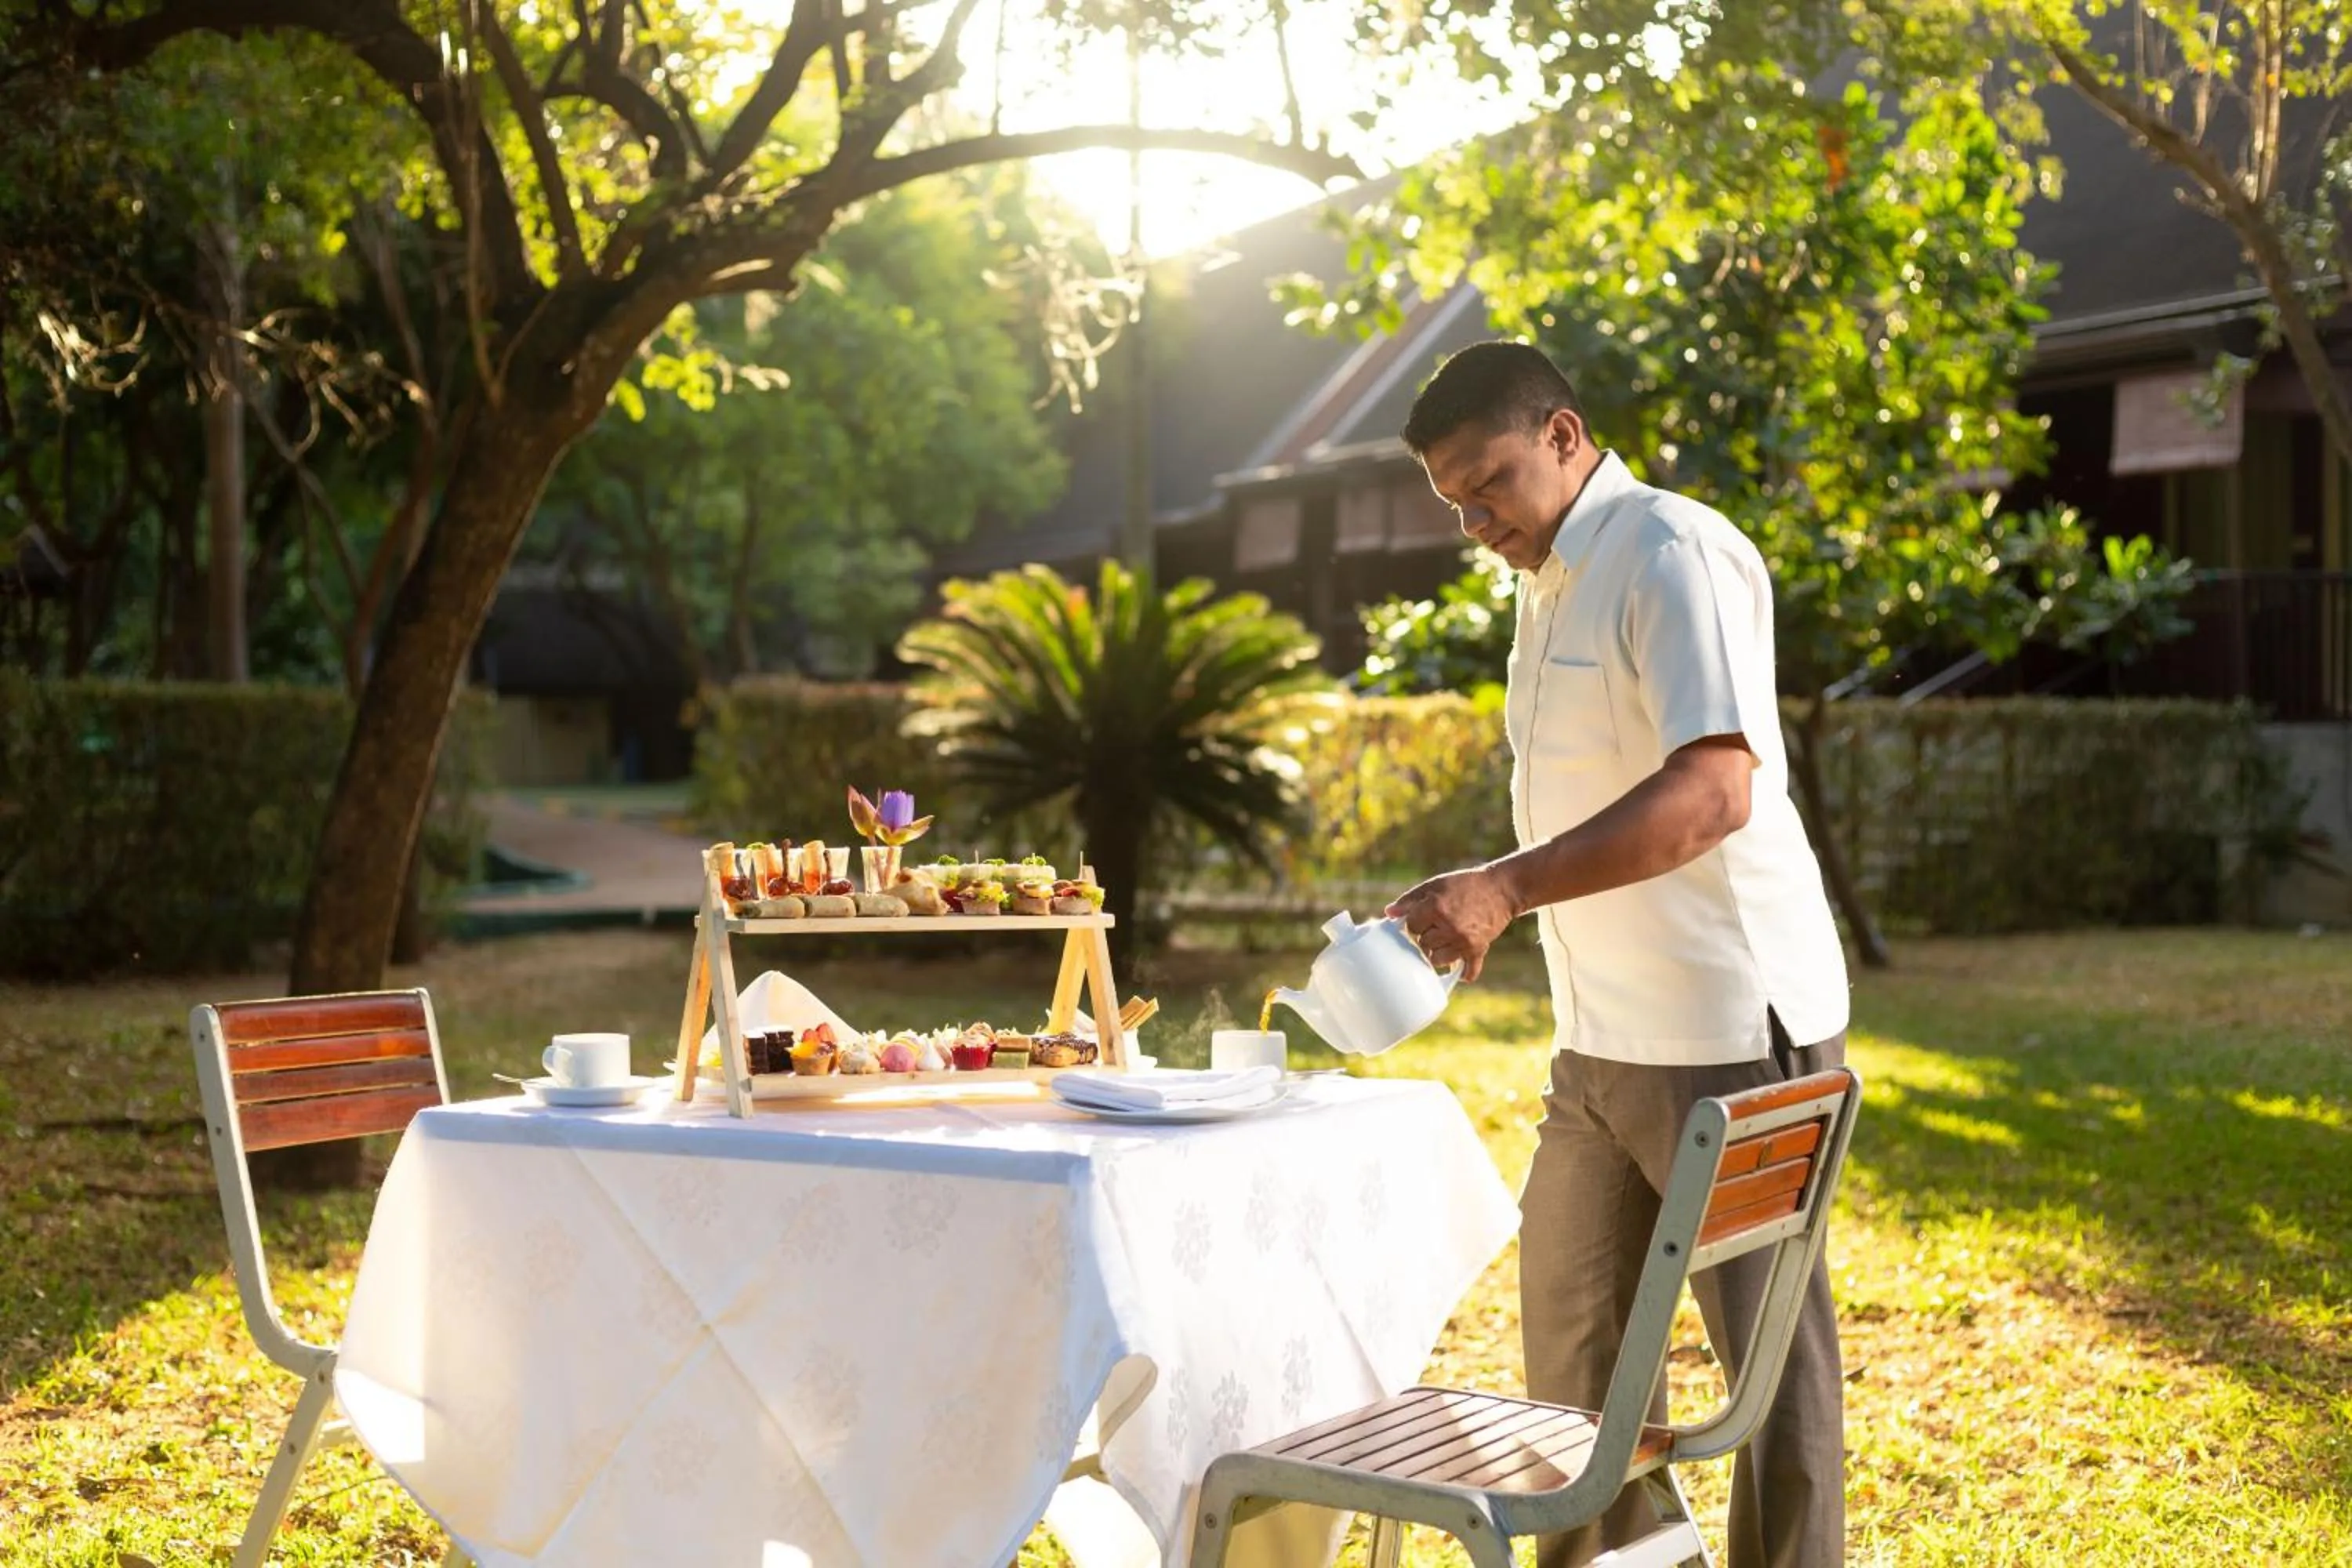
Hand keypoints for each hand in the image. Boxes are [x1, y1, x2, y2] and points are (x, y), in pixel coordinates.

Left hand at [1386, 866, 1517, 983]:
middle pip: (1423, 944)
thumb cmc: (1465, 884)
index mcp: (1436, 908)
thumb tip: (1389, 913)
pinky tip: (1457, 970)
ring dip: (1438, 953)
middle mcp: (1449, 927)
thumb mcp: (1436, 885)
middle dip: (1426, 937)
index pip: (1411, 926)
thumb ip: (1411, 899)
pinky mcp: (1478, 950)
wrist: (1502, 889)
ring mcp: (1464, 941)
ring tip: (1445, 941)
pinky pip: (1466, 971)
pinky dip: (1462, 973)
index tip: (1421, 919)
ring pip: (1438, 960)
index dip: (1414, 922)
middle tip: (1435, 928)